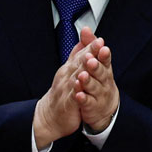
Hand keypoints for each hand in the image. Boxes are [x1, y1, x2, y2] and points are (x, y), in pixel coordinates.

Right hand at [33, 32, 102, 148]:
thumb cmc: (63, 92)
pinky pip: (73, 97)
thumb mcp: (70, 70)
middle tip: (99, 45)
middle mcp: (67, 76)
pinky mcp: (67, 103)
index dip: (91, 47)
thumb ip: (78, 53)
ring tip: (92, 62)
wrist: (51, 115)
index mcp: (70, 68)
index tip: (100, 39)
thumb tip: (85, 36)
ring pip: (76, 77)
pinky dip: (77, 91)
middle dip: (90, 53)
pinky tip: (81, 87)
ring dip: (84, 69)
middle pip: (80, 62)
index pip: (82, 54)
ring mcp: (66, 89)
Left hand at [73, 32, 118, 132]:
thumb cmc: (99, 80)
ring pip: (94, 87)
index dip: (103, 54)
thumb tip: (86, 29)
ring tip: (82, 76)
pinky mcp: (92, 106)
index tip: (101, 47)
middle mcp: (104, 80)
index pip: (105, 59)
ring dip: (88, 81)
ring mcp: (99, 94)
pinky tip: (78, 94)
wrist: (103, 106)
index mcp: (104, 68)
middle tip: (90, 60)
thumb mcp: (96, 61)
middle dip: (95, 66)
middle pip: (101, 72)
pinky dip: (83, 98)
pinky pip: (88, 102)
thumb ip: (90, 45)